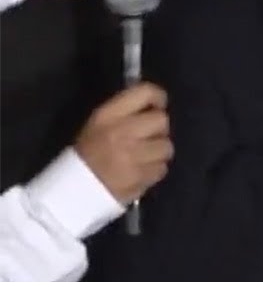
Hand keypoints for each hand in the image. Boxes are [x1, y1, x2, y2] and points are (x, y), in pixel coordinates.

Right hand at [74, 83, 172, 203]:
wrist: (75, 189)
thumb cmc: (89, 152)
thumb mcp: (99, 123)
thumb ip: (127, 111)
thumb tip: (155, 104)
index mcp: (108, 115)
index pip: (144, 93)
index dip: (157, 97)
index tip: (158, 105)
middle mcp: (123, 132)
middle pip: (162, 120)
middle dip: (158, 129)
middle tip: (148, 136)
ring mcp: (133, 156)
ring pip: (167, 147)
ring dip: (158, 152)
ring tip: (143, 156)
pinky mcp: (141, 177)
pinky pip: (162, 168)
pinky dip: (154, 169)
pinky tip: (140, 171)